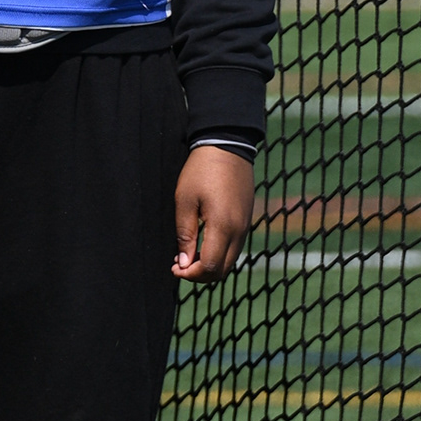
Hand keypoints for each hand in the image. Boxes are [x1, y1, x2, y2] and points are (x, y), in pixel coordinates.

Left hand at [172, 146, 253, 280]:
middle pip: (223, 270)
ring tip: (188, 255)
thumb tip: (184, 264)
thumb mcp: (185, 201)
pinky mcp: (246, 220)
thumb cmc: (201, 170)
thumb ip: (185, 235)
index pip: (210, 266)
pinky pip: (235, 247)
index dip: (191, 274)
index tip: (174, 268)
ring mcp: (246, 226)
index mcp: (223, 226)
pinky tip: (203, 244)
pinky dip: (220, 254)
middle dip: (200, 275)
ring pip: (230, 261)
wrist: (227, 145)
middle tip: (179, 266)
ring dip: (210, 265)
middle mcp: (239, 231)